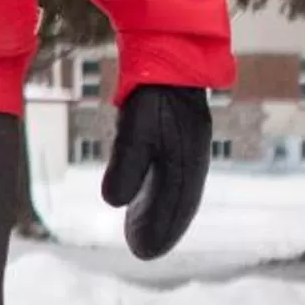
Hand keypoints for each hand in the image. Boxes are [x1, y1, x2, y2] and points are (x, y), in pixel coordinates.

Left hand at [102, 84, 210, 259]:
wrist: (169, 51)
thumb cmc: (153, 92)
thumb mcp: (137, 128)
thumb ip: (128, 164)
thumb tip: (113, 203)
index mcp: (188, 159)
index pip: (176, 204)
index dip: (162, 230)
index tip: (144, 253)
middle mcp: (191, 155)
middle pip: (178, 200)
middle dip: (162, 227)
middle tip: (142, 251)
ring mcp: (184, 144)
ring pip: (174, 187)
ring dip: (159, 212)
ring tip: (140, 235)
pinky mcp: (173, 133)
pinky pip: (168, 172)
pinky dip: (157, 191)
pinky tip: (141, 199)